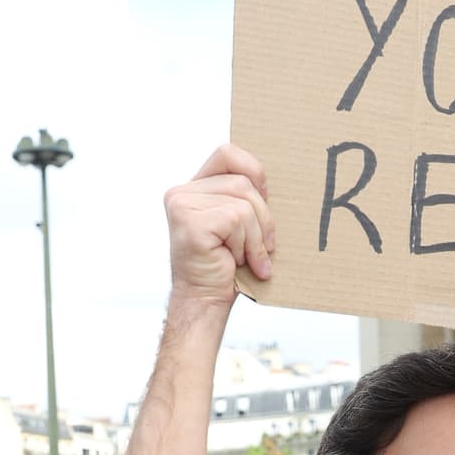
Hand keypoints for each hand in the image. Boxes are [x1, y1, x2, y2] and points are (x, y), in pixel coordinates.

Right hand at [164, 144, 273, 307]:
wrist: (205, 300)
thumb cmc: (225, 266)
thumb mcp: (240, 224)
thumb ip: (245, 197)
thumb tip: (271, 183)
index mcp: (194, 188)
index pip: (228, 154)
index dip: (253, 171)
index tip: (264, 199)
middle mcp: (182, 192)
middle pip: (243, 182)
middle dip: (263, 217)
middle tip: (263, 246)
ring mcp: (183, 204)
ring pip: (243, 203)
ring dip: (255, 237)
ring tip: (246, 258)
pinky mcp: (189, 220)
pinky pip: (237, 220)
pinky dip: (246, 245)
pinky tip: (236, 261)